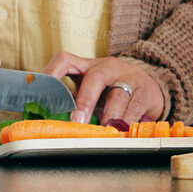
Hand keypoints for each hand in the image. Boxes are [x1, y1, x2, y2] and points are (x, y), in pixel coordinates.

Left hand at [42, 51, 166, 124]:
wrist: (151, 88)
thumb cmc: (114, 92)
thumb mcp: (93, 91)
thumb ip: (74, 100)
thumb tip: (48, 120)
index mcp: (89, 66)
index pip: (65, 60)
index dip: (51, 73)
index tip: (41, 92)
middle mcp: (108, 67)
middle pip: (95, 77)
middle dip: (85, 101)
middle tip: (77, 121)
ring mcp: (129, 77)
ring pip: (118, 95)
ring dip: (108, 116)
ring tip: (103, 131)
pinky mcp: (146, 92)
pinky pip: (135, 108)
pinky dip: (126, 122)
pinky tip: (121, 131)